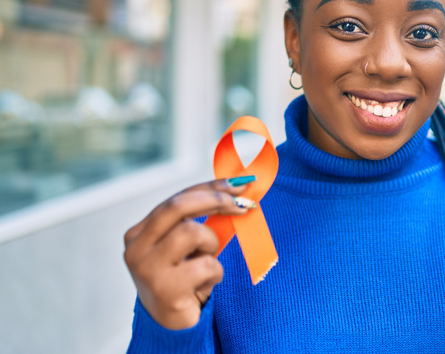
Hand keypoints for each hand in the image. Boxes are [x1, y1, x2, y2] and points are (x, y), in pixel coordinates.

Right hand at [123, 178, 255, 328]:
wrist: (171, 326)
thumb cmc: (184, 281)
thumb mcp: (186, 248)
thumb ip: (199, 220)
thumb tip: (236, 190)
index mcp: (139, 233)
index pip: (177, 198)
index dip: (210, 187)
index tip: (239, 183)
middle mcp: (136, 248)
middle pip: (179, 205)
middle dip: (216, 200)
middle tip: (242, 205)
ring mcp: (147, 268)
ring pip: (193, 233)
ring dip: (211, 247)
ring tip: (206, 265)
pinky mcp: (165, 289)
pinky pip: (207, 265)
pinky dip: (215, 274)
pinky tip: (203, 286)